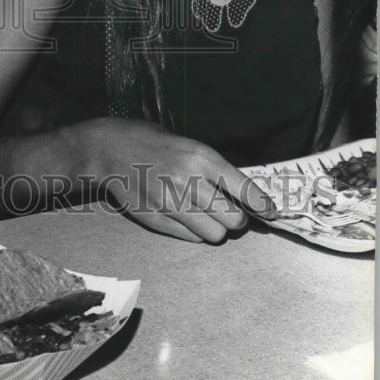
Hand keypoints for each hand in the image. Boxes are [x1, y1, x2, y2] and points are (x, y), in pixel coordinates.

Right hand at [83, 119, 274, 242]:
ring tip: (205, 214)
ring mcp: (171, 203)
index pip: (244, 189)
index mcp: (200, 157)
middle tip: (229, 211)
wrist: (108, 148)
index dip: (263, 205)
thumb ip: (213, 167)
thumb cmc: (151, 141)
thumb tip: (243, 194)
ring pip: (215, 234)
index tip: (271, 212)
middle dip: (236, 218)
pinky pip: (191, 238)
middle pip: (234, 219)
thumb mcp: (187, 143)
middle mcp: (188, 181)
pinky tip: (185, 216)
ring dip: (215, 228)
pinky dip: (195, 232)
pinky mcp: (156, 219)